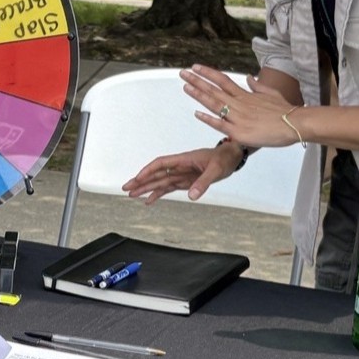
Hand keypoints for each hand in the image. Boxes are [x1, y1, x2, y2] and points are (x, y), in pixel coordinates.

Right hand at [123, 144, 242, 203]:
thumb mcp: (215, 170)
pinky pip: (168, 188)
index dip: (148, 171)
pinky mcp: (185, 182)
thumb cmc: (224, 159)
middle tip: (126, 188)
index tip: (138, 178)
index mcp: (183, 160)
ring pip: (159, 182)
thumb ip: (203, 183)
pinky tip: (149, 200)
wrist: (231, 157)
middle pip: (156, 174)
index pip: (161, 164)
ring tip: (132, 195)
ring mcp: (181, 175)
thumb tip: (192, 196)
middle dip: (141, 181)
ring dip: (146, 188)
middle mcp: (179, 167)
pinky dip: (158, 194)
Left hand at [179, 64, 301, 148]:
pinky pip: (221, 125)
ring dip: (199, 95)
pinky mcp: (240, 132)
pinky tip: (197, 114)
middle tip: (183, 73)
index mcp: (246, 95)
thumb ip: (257, 87)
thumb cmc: (286, 111)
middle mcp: (240, 103)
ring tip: (185, 87)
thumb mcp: (271, 94)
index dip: (208, 73)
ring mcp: (238, 117)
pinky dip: (208, 119)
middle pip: (214, 89)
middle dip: (197, 81)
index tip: (196, 67)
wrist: (295, 124)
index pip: (223, 80)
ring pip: (214, 104)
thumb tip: (248, 78)